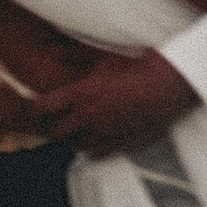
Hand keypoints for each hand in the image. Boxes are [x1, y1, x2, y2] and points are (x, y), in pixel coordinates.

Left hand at [27, 48, 197, 157]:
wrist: (170, 84)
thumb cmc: (138, 65)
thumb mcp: (104, 55)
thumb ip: (74, 55)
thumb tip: (52, 51)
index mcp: (81, 94)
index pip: (44, 109)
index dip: (36, 109)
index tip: (37, 107)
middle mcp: (89, 117)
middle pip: (56, 132)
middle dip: (53, 127)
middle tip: (56, 120)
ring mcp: (105, 133)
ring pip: (75, 146)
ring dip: (72, 139)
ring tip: (76, 130)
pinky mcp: (121, 144)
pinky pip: (96, 155)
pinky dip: (91, 150)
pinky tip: (95, 140)